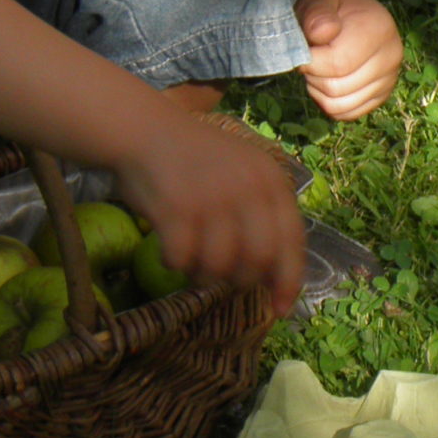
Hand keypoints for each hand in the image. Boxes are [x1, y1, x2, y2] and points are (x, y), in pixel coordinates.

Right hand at [109, 111, 304, 316]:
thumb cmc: (196, 160)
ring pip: (219, 266)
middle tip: (221, 276)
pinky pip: (182, 260)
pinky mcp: (177, 209)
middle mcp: (247, 188)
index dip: (288, 281)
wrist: (145, 129)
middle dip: (240, 280)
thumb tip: (274, 279)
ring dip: (203, 275)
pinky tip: (169, 250)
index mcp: (270, 179)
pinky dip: (174, 264)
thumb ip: (263, 216)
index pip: (292, 241)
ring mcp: (212, 198)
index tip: (279, 308)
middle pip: (257, 261)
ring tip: (192, 261)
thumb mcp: (243, 175)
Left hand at [296, 0, 400, 121]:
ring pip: (340, 105)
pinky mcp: (381, 96)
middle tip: (309, 58)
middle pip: (337, 88)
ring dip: (318, 91)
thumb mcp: (318, 0)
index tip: (302, 49)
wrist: (349, 13)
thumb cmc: (330, 6)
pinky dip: (329, 103)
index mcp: (379, 29)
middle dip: (312, 76)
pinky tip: (326, 81)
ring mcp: (389, 79)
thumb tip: (321, 33)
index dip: (310, 62)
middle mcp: (392, 56)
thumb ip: (317, 14)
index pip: (338, 64)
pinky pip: (347, 114)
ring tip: (317, 69)